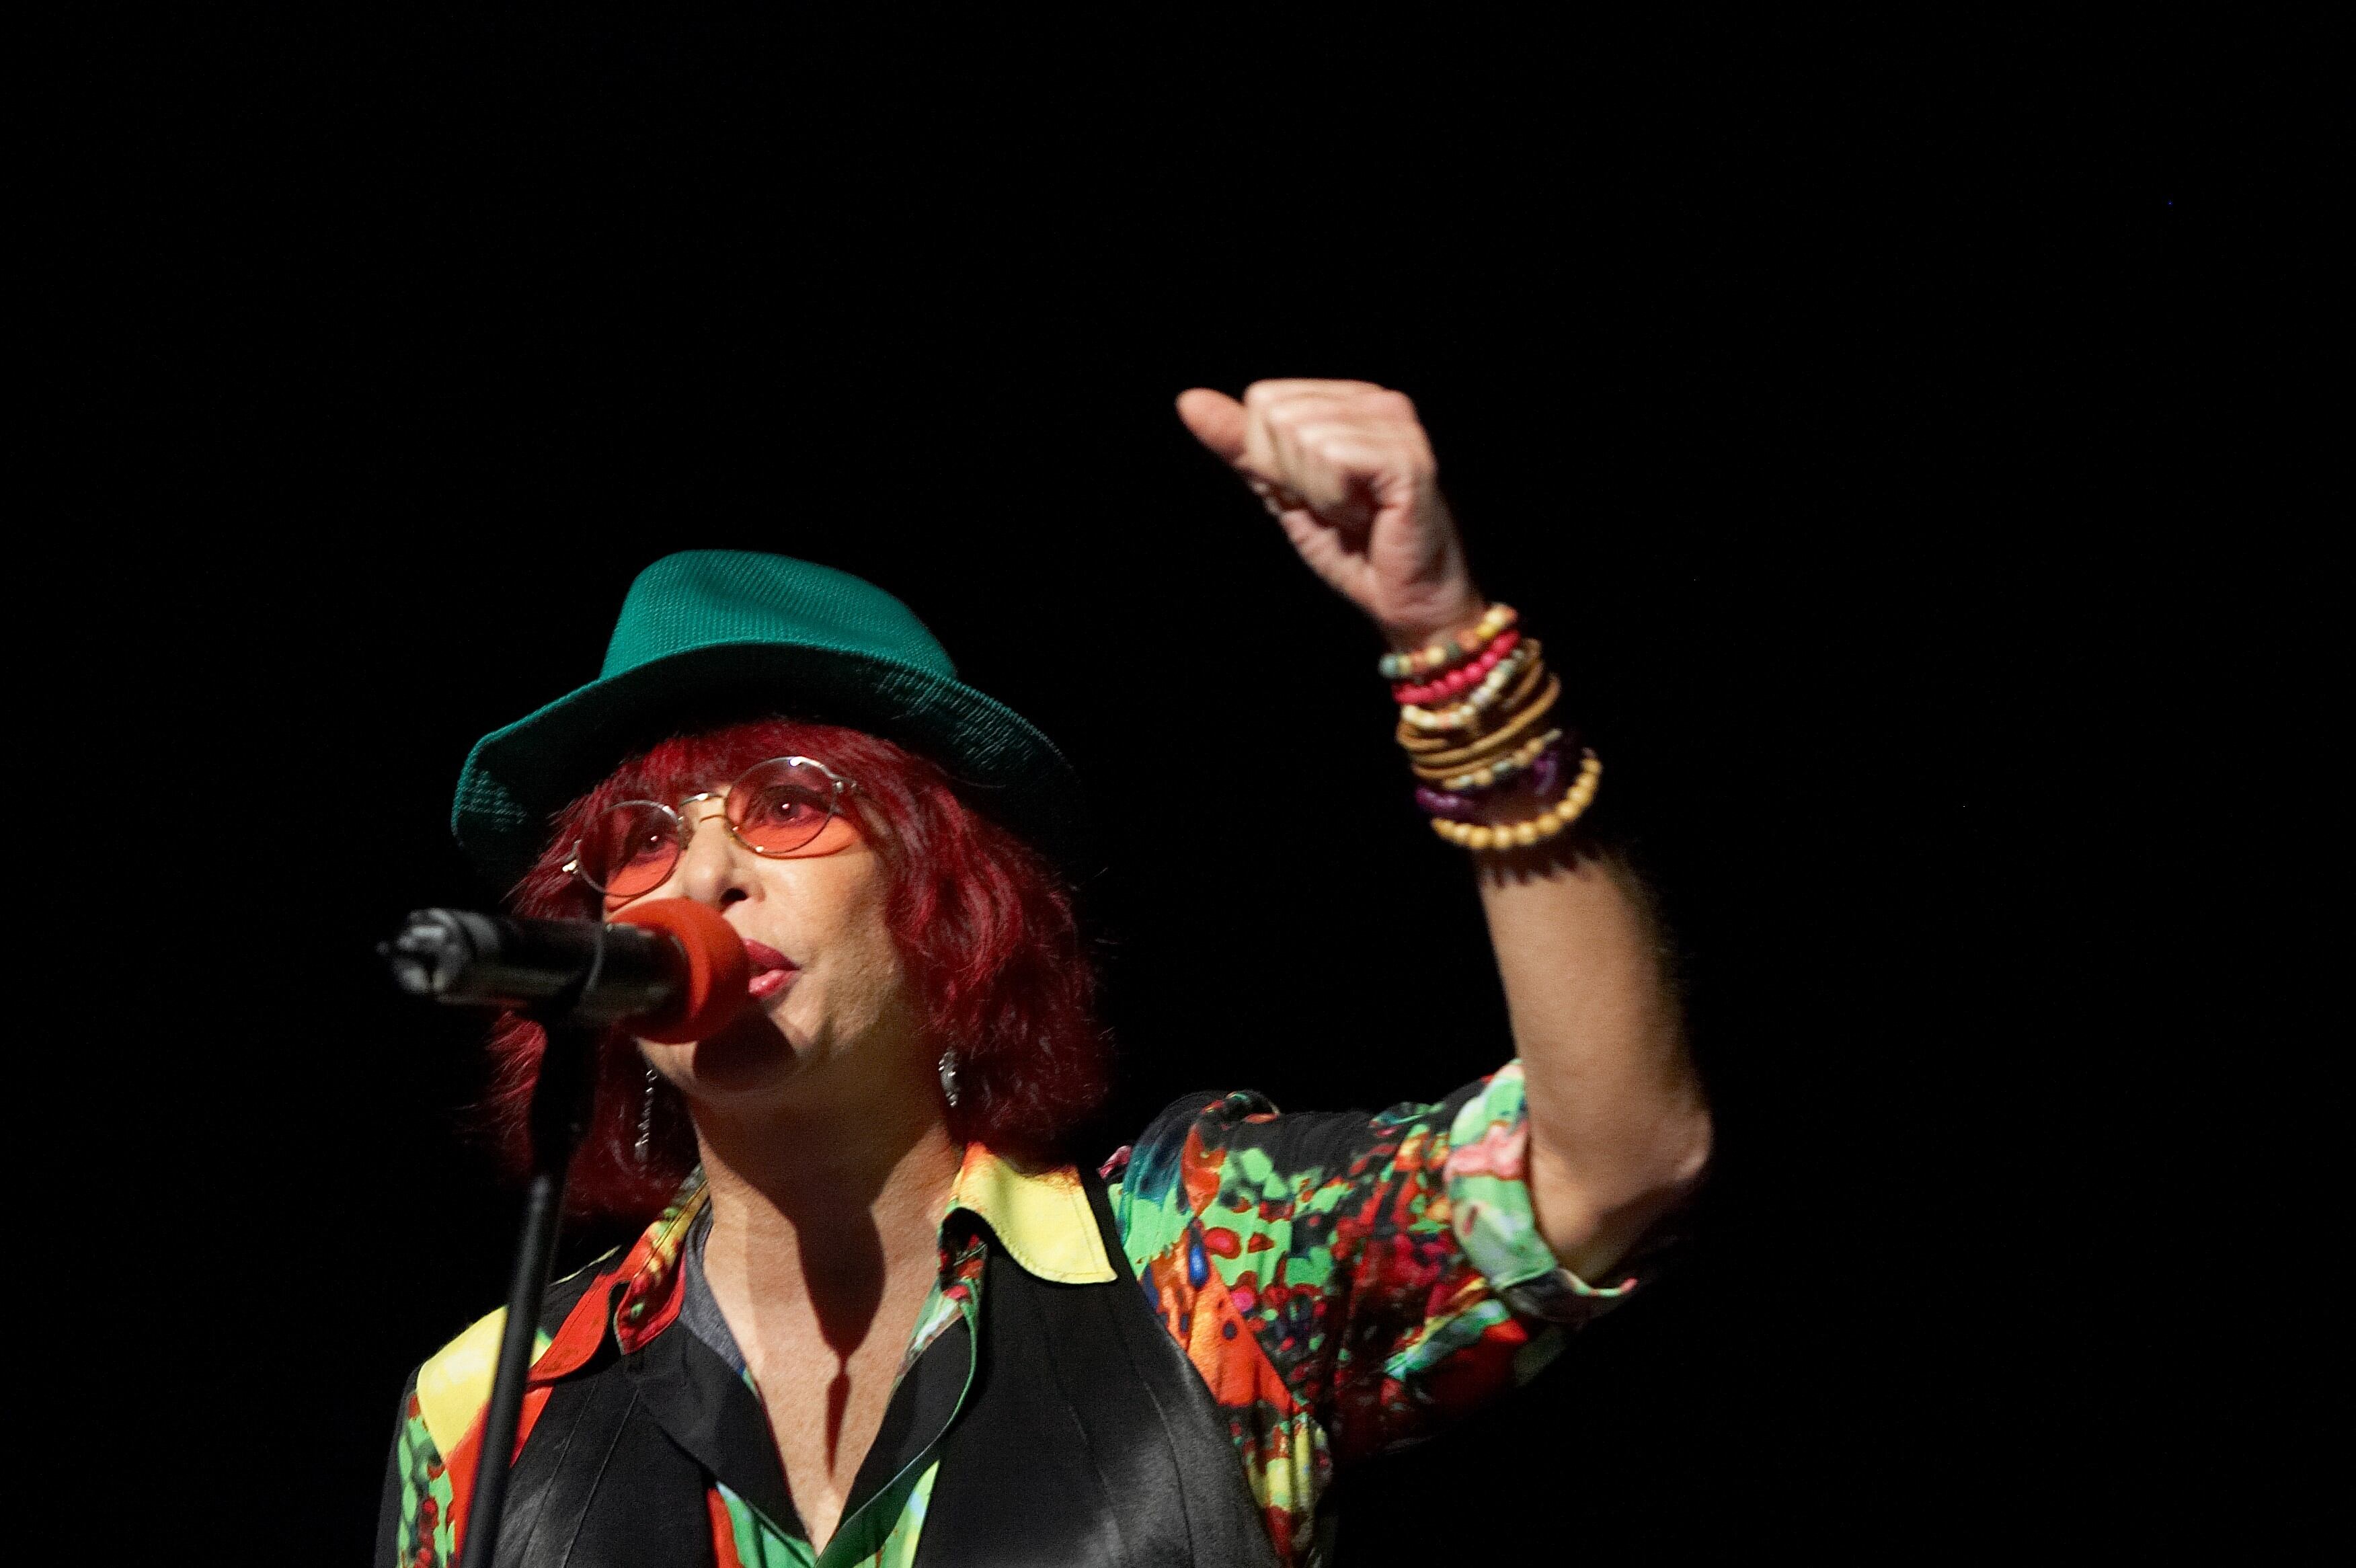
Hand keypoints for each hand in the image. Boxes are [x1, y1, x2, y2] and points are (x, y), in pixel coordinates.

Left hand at [1176, 379, 1484, 647]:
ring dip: (1317, 493)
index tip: (1313, 493)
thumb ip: (1240, 446)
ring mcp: (1397, 426)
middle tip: (1335, 508)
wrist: (1403, 601)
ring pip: (1303, 436)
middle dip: (1291, 475)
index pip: (1263, 401)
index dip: (1270, 460)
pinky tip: (1368, 518)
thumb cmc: (1351, 547)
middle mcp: (1378, 401)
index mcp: (1349, 399)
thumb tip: (1189, 400)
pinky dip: (1336, 501)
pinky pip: (1333, 458)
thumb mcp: (1281, 490)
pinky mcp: (1407, 458)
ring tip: (1356, 514)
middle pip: (1278, 415)